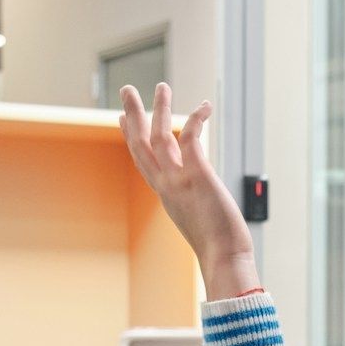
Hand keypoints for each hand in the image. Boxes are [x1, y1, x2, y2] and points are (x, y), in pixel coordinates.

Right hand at [118, 82, 259, 298]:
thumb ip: (194, 206)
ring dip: (160, 108)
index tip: (120, 119)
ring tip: (161, 86)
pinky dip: (196, 119)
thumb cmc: (219, 248)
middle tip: (126, 90)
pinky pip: (191, 138)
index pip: (143, 161)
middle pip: (140, 144)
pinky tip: (204, 106)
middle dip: (132, 115)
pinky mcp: (198, 175)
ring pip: (160, 136)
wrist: (224, 259)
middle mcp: (166, 186)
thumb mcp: (198, 222)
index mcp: (166, 195)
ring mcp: (179, 180)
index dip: (131, 138)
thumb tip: (202, 204)